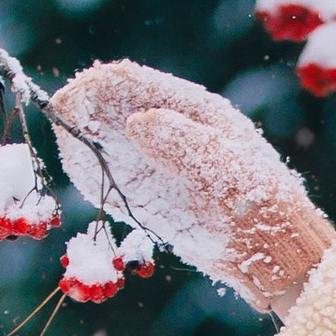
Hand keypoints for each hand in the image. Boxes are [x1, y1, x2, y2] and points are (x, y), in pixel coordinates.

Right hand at [44, 58, 334, 314]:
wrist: (273, 250)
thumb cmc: (260, 204)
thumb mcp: (225, 169)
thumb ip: (182, 143)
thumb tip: (137, 122)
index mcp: (192, 110)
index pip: (134, 85)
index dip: (99, 87)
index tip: (73, 99)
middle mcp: (171, 130)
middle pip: (115, 110)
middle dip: (86, 113)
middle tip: (62, 122)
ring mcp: (160, 163)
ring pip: (110, 143)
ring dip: (86, 143)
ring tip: (66, 142)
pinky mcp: (153, 196)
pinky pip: (115, 178)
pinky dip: (96, 174)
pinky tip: (79, 169)